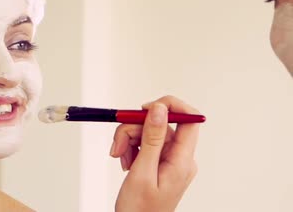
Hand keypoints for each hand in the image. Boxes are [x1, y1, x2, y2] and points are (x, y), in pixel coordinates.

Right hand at [110, 96, 199, 211]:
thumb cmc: (139, 209)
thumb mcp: (142, 171)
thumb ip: (152, 138)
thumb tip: (160, 109)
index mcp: (182, 161)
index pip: (189, 119)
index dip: (170, 106)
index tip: (146, 108)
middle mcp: (180, 157)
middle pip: (160, 124)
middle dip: (134, 129)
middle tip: (118, 145)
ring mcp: (170, 160)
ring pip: (148, 132)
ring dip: (128, 139)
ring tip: (119, 157)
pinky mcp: (159, 162)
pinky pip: (145, 143)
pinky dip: (131, 147)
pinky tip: (125, 161)